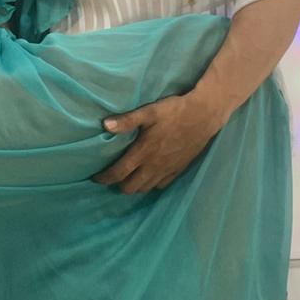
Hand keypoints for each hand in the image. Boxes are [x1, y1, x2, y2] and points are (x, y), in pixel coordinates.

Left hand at [92, 94, 221, 193]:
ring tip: (127, 177)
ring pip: (145, 188)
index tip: (95, 177)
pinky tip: (148, 176)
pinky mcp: (178, 170)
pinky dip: (151, 184)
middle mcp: (154, 165)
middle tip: (111, 176)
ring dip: (134, 186)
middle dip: (118, 185)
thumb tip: (104, 125)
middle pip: (130, 187)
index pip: (119, 172)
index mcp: (144, 152)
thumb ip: (126, 120)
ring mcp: (167, 170)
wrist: (204, 115)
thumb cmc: (175, 111)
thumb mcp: (149, 112)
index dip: (104, 178)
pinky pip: (161, 185)